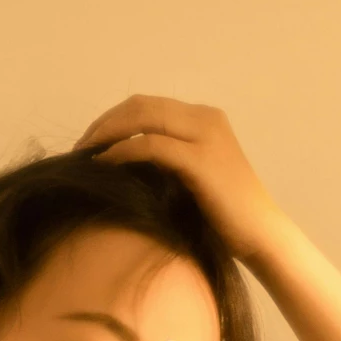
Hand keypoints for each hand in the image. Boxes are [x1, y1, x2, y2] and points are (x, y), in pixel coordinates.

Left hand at [74, 94, 282, 263]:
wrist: (261, 235)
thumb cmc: (225, 216)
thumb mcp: (193, 176)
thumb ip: (167, 159)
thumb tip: (119, 161)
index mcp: (204, 118)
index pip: (148, 105)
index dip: (113, 119)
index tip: (90, 143)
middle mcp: (205, 118)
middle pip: (140, 106)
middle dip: (104, 124)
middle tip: (79, 148)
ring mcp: (205, 136)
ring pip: (143, 118)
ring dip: (107, 133)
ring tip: (85, 155)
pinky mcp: (200, 160)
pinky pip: (149, 146)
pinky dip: (121, 152)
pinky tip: (103, 166)